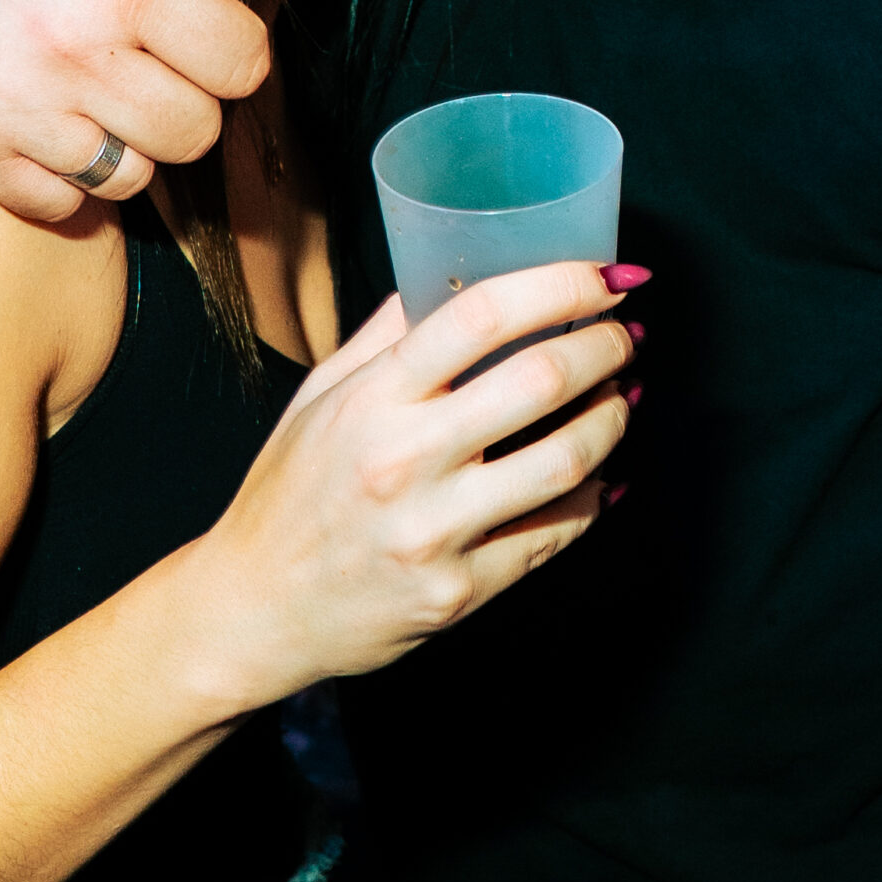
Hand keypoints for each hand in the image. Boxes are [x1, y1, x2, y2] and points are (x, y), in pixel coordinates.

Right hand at [0, 0, 285, 221]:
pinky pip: (67, 204)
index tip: (199, 27)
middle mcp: (71, 50)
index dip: (234, 47)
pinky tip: (56, 122)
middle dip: (189, 97)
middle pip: (198, 130)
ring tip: (103, 89)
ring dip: (133, 141)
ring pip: (136, 175)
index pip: (243, 62)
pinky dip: (72, 178)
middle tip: (149, 59)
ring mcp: (19, 108)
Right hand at [193, 262, 635, 698]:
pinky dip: (595, 495)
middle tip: (625, 334)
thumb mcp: (321, 396)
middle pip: (540, 380)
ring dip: (613, 418)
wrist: (256, 612)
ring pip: (566, 460)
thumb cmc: (289, 492)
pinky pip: (555, 533)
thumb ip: (388, 334)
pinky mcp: (460, 592)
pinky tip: (601, 472)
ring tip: (622, 396)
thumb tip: (452, 269)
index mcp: (371, 399)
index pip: (480, 315)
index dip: (557, 285)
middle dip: (605, 347)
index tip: (602, 275)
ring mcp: (434, 532)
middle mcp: (404, 460)